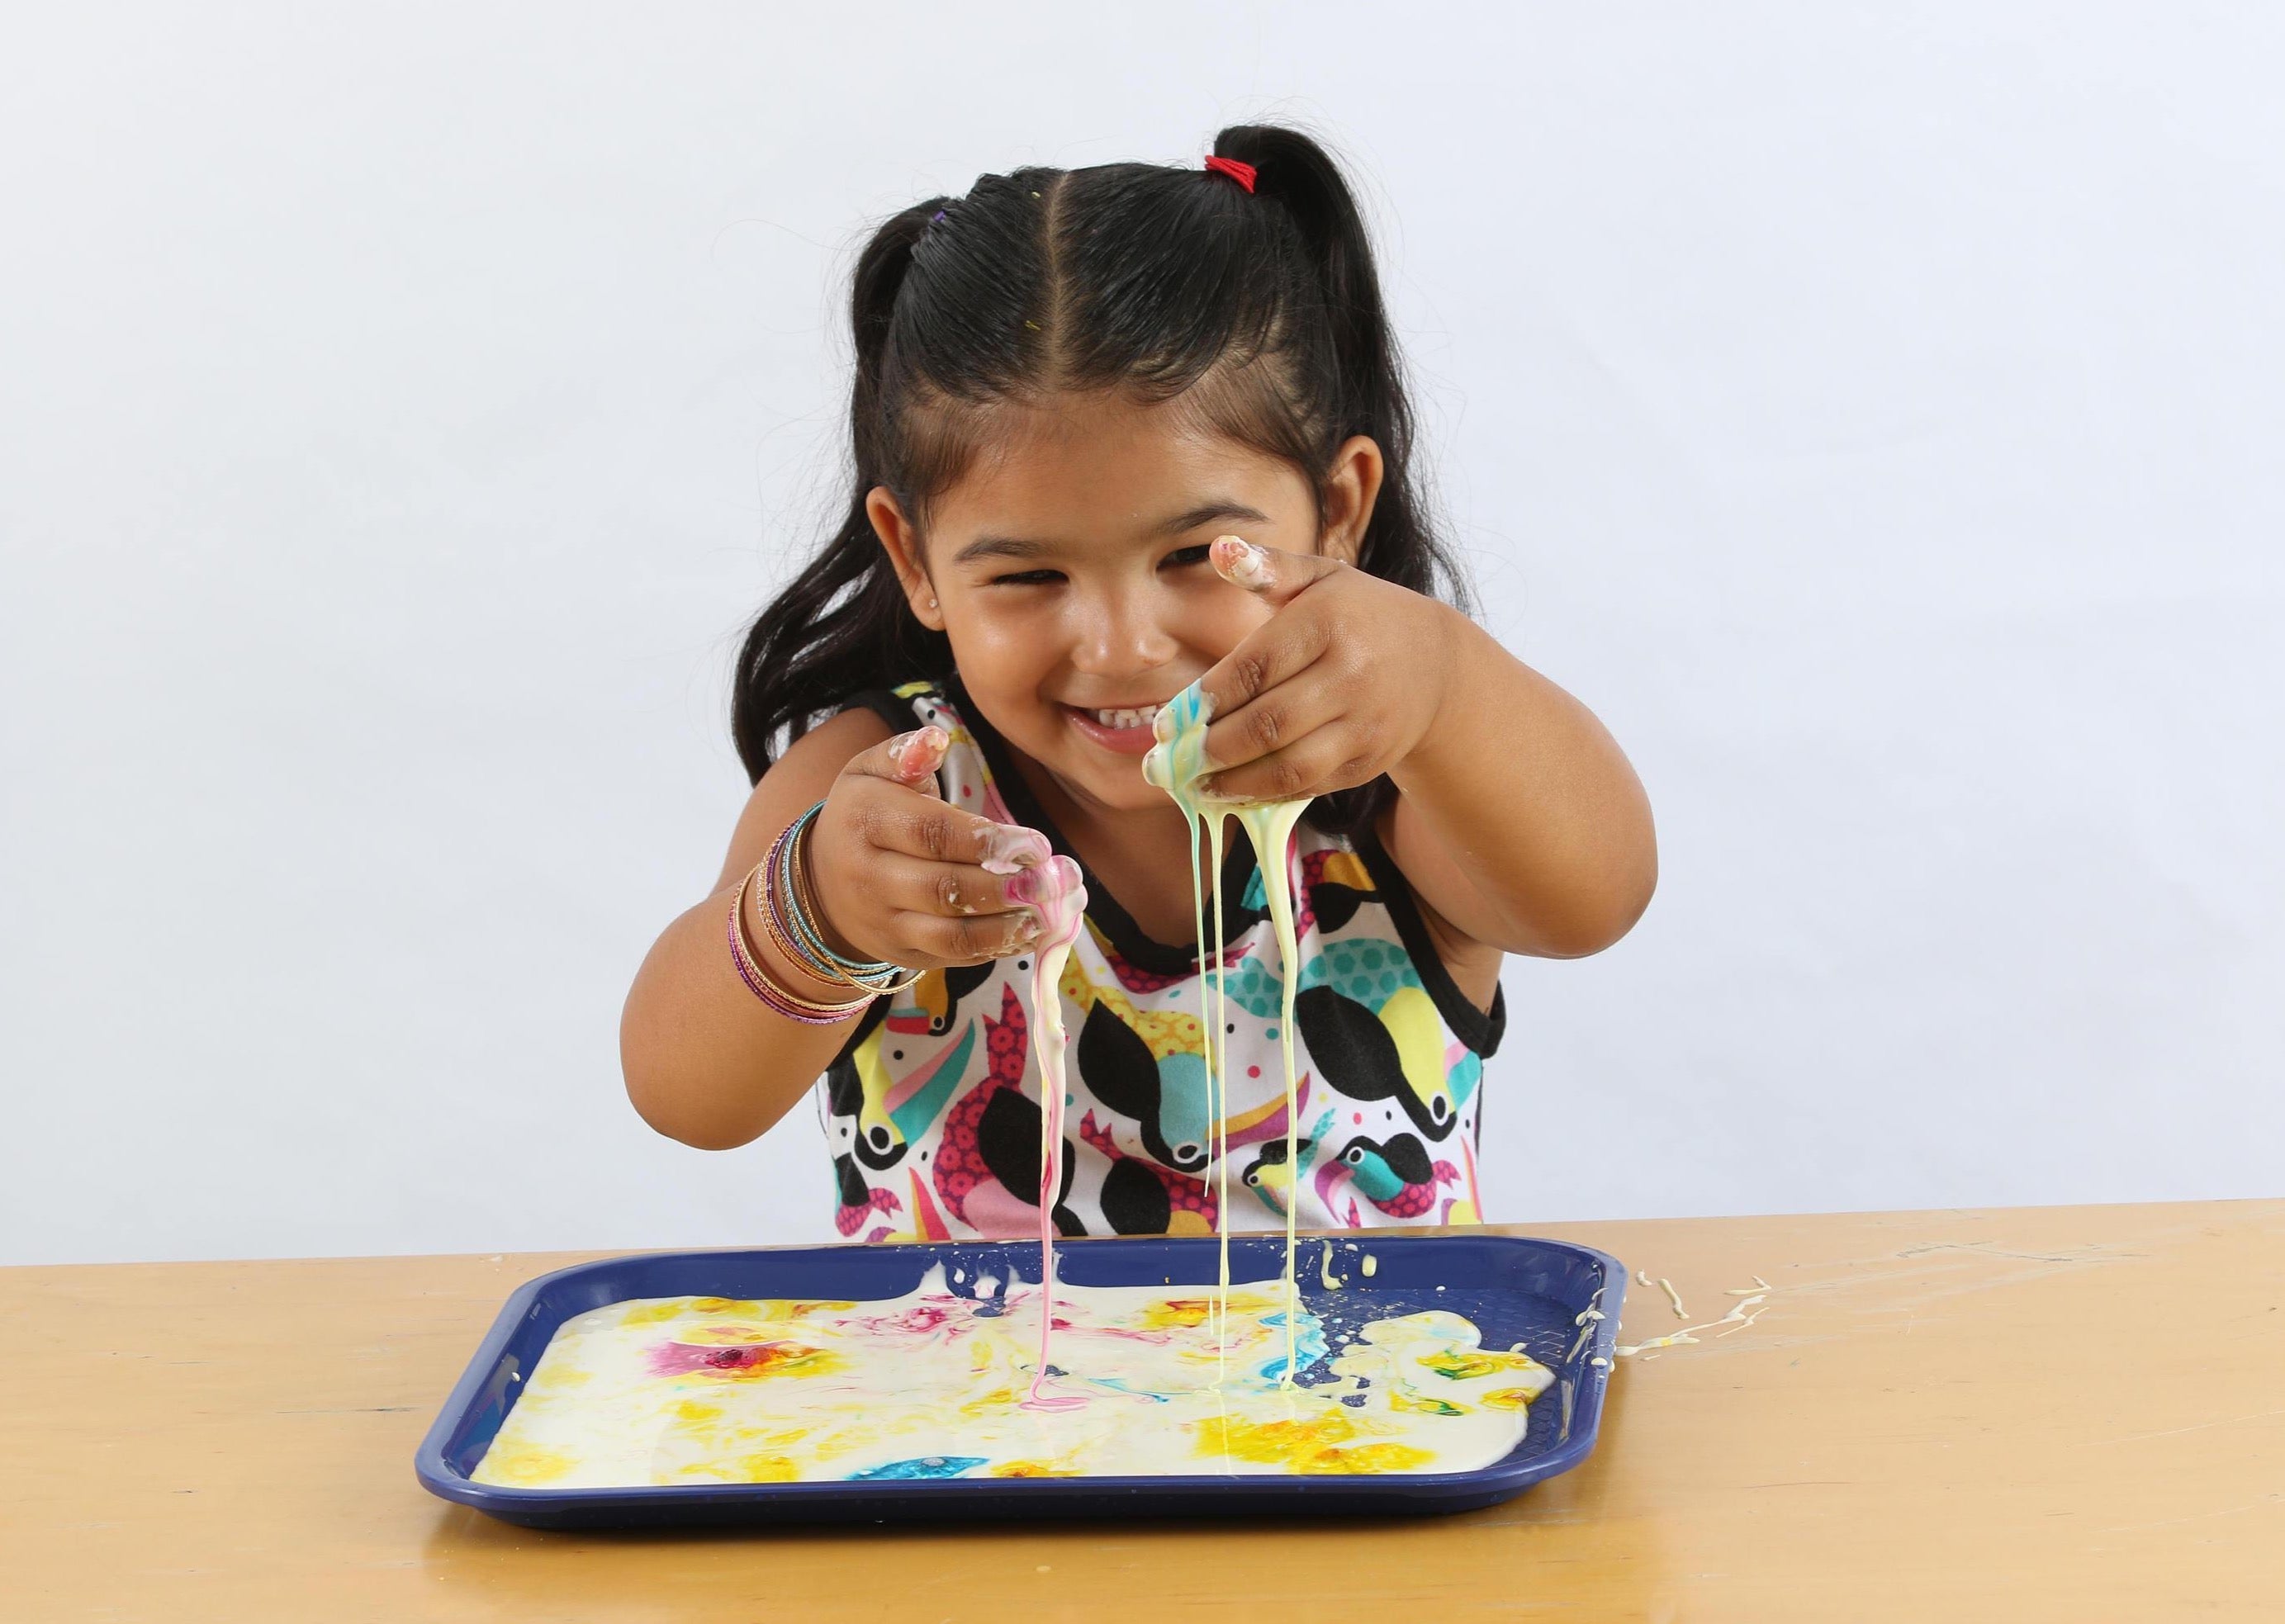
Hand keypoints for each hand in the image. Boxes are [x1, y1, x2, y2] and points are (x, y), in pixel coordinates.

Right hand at [804, 727, 1083, 968]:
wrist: (823, 882)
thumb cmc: (865, 815)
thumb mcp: (870, 773)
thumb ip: (905, 754)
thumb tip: (935, 738)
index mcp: (863, 821)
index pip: (930, 834)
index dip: (987, 840)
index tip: (1034, 843)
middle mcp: (868, 877)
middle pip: (943, 889)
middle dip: (1004, 887)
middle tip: (1051, 881)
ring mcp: (883, 923)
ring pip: (950, 934)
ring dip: (1006, 926)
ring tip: (1047, 911)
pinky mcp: (902, 954)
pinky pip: (952, 957)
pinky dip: (996, 947)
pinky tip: (1028, 930)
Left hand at [1184, 534, 1456, 803]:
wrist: (1436, 664)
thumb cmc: (1358, 615)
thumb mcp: (1320, 578)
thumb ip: (1268, 568)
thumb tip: (1219, 550)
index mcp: (1329, 622)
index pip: (1254, 668)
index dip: (1205, 699)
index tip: (1168, 720)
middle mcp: (1352, 674)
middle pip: (1267, 723)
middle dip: (1212, 747)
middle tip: (1171, 759)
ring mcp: (1365, 723)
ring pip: (1289, 766)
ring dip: (1234, 782)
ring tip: (1196, 784)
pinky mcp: (1370, 761)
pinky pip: (1311, 785)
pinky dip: (1266, 794)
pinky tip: (1233, 791)